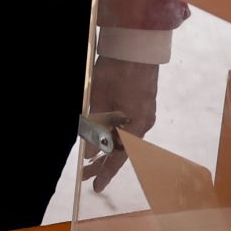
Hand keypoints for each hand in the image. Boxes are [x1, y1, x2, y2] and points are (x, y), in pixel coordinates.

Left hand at [81, 55, 158, 190]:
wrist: (136, 44)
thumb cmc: (116, 70)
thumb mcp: (99, 99)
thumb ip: (95, 127)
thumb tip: (90, 152)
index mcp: (136, 125)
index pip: (119, 156)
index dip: (106, 172)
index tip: (95, 186)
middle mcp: (144, 122)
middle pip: (122, 149)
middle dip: (102, 162)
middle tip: (84, 174)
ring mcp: (145, 112)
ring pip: (124, 137)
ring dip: (107, 146)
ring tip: (90, 157)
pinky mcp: (142, 103)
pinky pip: (128, 125)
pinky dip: (114, 133)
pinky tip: (102, 135)